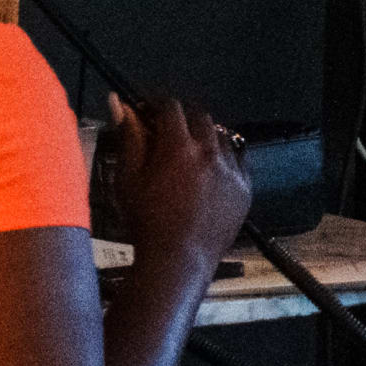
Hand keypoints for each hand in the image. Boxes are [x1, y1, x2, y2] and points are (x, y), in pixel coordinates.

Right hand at [107, 95, 247, 277]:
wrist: (178, 261)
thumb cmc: (146, 223)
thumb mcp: (128, 179)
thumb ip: (129, 138)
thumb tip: (120, 104)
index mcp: (179, 147)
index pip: (171, 106)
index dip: (157, 104)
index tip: (148, 110)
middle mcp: (210, 152)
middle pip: (199, 116)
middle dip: (182, 117)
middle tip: (167, 129)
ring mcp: (232, 170)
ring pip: (221, 137)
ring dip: (204, 136)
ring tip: (189, 152)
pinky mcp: (245, 188)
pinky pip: (238, 160)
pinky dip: (224, 157)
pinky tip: (211, 169)